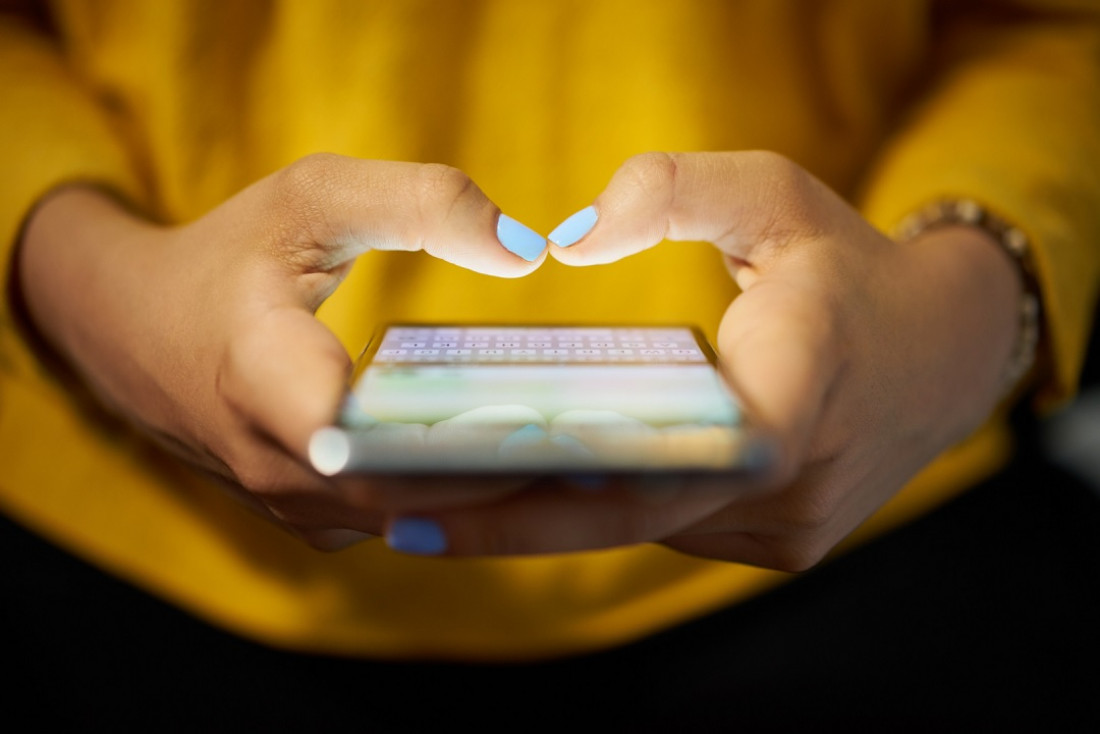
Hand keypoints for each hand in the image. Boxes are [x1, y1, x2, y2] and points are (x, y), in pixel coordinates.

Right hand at [17, 154, 546, 548]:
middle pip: (415, 494)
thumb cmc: (228, 256)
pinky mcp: (311, 518)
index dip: (467, 442)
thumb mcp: (313, 197)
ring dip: (497, 497)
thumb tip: (529, 249)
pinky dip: (461, 500)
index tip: (557, 427)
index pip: (374, 440)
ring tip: (594, 463)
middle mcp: (276, 466)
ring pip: (415, 520)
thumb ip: (421, 202)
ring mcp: (292, 505)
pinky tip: (529, 467)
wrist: (131, 329)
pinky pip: (400, 521)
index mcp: (263, 377)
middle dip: (514, 477)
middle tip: (620, 449)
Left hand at [386, 151, 1022, 569]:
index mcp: (795, 391)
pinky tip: (528, 491)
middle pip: (626, 516)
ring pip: (643, 530)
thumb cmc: (847, 268)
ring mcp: (787, 529)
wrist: (942, 354)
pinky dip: (601, 512)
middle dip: (507, 519)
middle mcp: (791, 485)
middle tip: (393, 512)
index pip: (659, 462)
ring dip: (547, 518)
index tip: (437, 499)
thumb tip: (568, 239)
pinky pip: (670, 529)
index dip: (544, 491)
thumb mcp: (774, 195)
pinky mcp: (779, 544)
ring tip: (436, 501)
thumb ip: (674, 191)